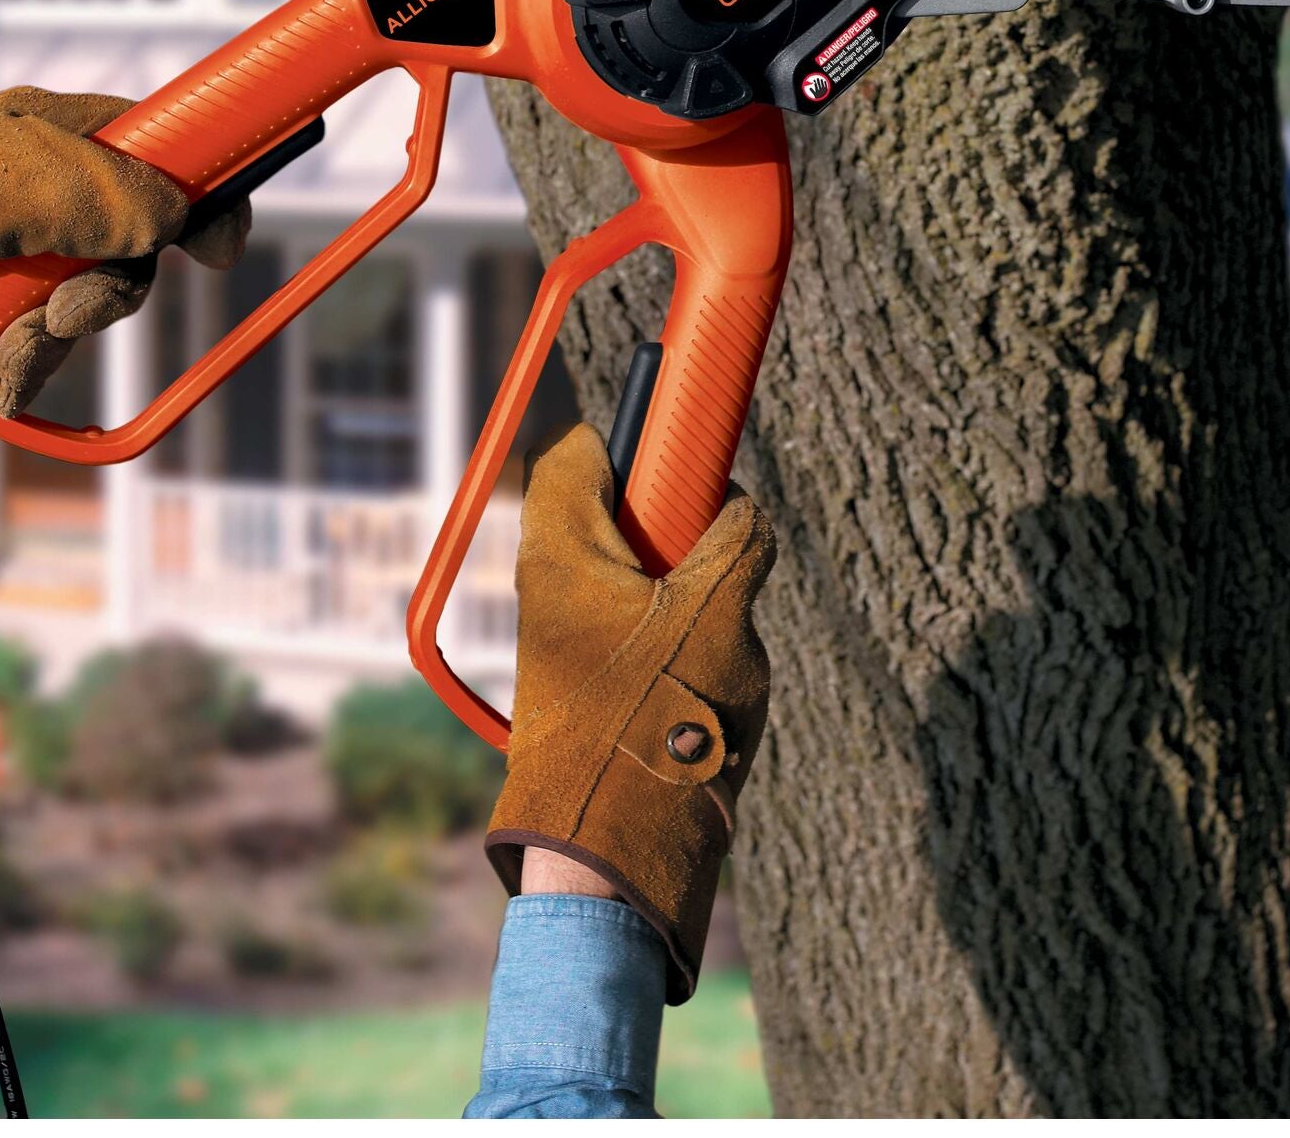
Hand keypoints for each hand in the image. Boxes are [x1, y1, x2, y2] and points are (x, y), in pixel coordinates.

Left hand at [0, 88, 248, 413]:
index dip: (204, 192)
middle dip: (104, 296)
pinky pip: (39, 340)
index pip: (167, 148)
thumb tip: (173, 220)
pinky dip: (22, 367)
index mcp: (56, 134)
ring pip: (85, 303)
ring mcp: (16, 242)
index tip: (218, 251)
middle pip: (133, 246)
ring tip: (0, 360)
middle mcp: (45, 185)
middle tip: (60, 316)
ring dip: (51, 344)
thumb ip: (91, 195)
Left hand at [488, 423, 774, 1002]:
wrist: (609, 857)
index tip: (687, 443)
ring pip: (632, 575)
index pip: (579, 450)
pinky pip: (636, 633)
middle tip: (718, 541)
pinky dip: (676, 638)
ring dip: (685, 587)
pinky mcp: (583, 692)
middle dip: (675, 519)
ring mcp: (562, 644)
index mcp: (559, 550)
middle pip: (609, 511)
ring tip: (718, 631)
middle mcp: (547, 589)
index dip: (634, 432)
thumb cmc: (654, 720)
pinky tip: (708, 684)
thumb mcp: (719, 610)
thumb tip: (741, 511)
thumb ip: (738, 540)